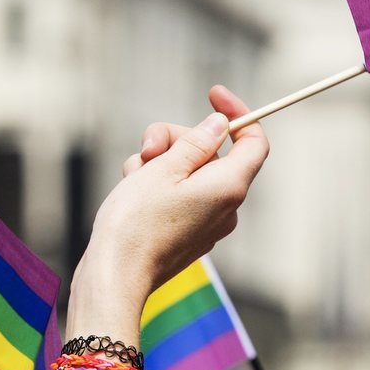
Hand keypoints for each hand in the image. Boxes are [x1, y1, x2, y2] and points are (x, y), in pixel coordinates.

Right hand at [77, 85, 268, 321]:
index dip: (238, 113)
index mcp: (229, 187)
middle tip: (147, 146)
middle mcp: (226, 206)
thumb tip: (220, 125)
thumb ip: (196, 143)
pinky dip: (158, 183)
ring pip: (190, 171)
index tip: (212, 94)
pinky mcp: (188, 232)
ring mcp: (208, 222)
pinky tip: (133, 190)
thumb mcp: (163, 168)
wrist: (115, 275)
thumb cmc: (136, 222)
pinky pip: (180, 194)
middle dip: (178, 139)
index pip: (254, 141)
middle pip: (212, 152)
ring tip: (133, 175)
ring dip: (160, 162)